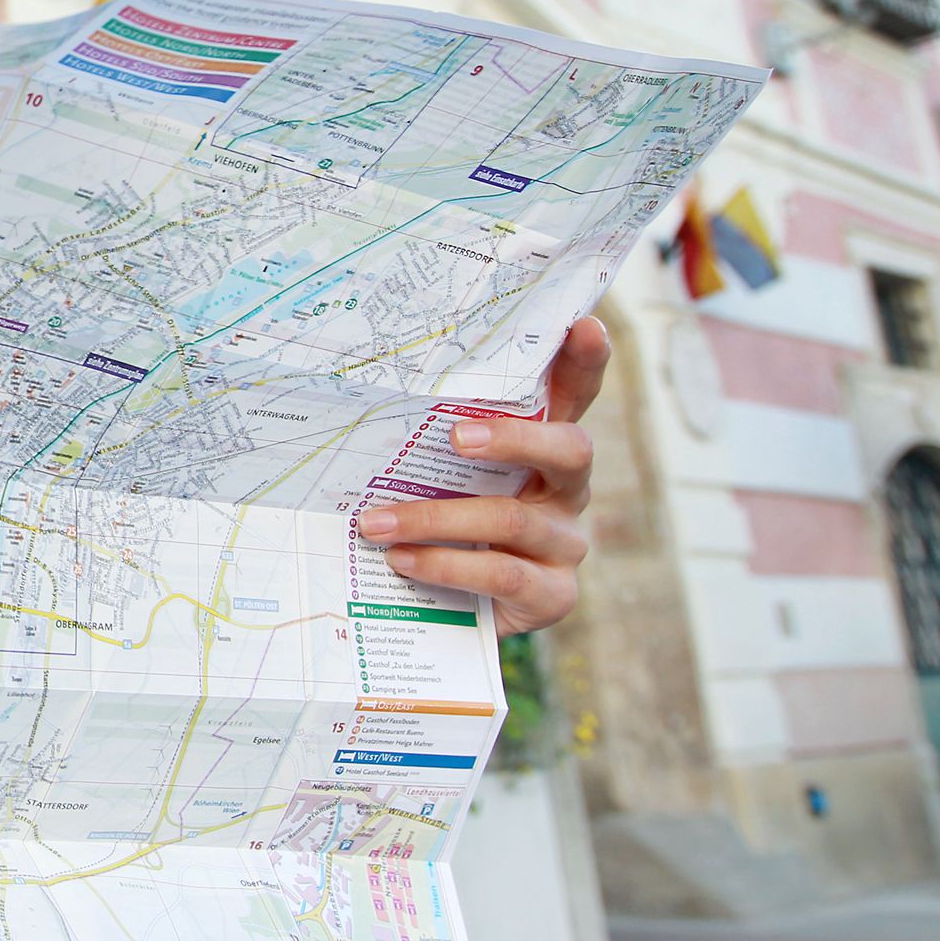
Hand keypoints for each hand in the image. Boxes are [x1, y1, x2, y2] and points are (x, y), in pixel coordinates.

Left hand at [356, 315, 609, 637]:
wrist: (454, 616)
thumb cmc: (444, 526)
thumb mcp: (437, 477)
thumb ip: (425, 444)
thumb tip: (353, 398)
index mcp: (544, 449)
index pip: (575, 396)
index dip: (586, 362)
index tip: (586, 325)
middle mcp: (565, 490)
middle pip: (568, 451)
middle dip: (513, 439)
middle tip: (457, 434)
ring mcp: (565, 543)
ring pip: (512, 520)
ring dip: (436, 519)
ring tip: (375, 523)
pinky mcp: (553, 594)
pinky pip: (501, 574)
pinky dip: (444, 566)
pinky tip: (402, 561)